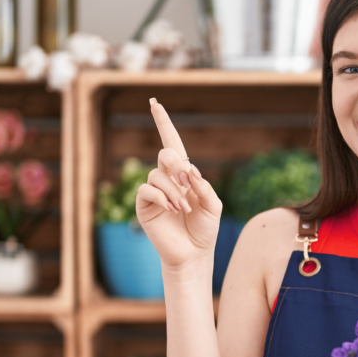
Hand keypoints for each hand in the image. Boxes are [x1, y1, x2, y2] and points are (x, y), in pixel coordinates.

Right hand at [135, 98, 221, 273]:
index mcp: (183, 175)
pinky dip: (161, 197)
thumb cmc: (205, 229)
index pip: (172, 143)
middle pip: (165, 154)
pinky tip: (172, 210)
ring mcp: (154, 192)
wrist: (194, 254)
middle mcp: (166, 179)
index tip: (154, 102)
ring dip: (173, 190)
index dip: (163, 123)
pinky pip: (146, 190)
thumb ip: (204, 186)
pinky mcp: (144, 206)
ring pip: (156, 175)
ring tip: (182, 208)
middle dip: (176, 165)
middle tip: (187, 182)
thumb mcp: (214, 205)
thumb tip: (189, 170)